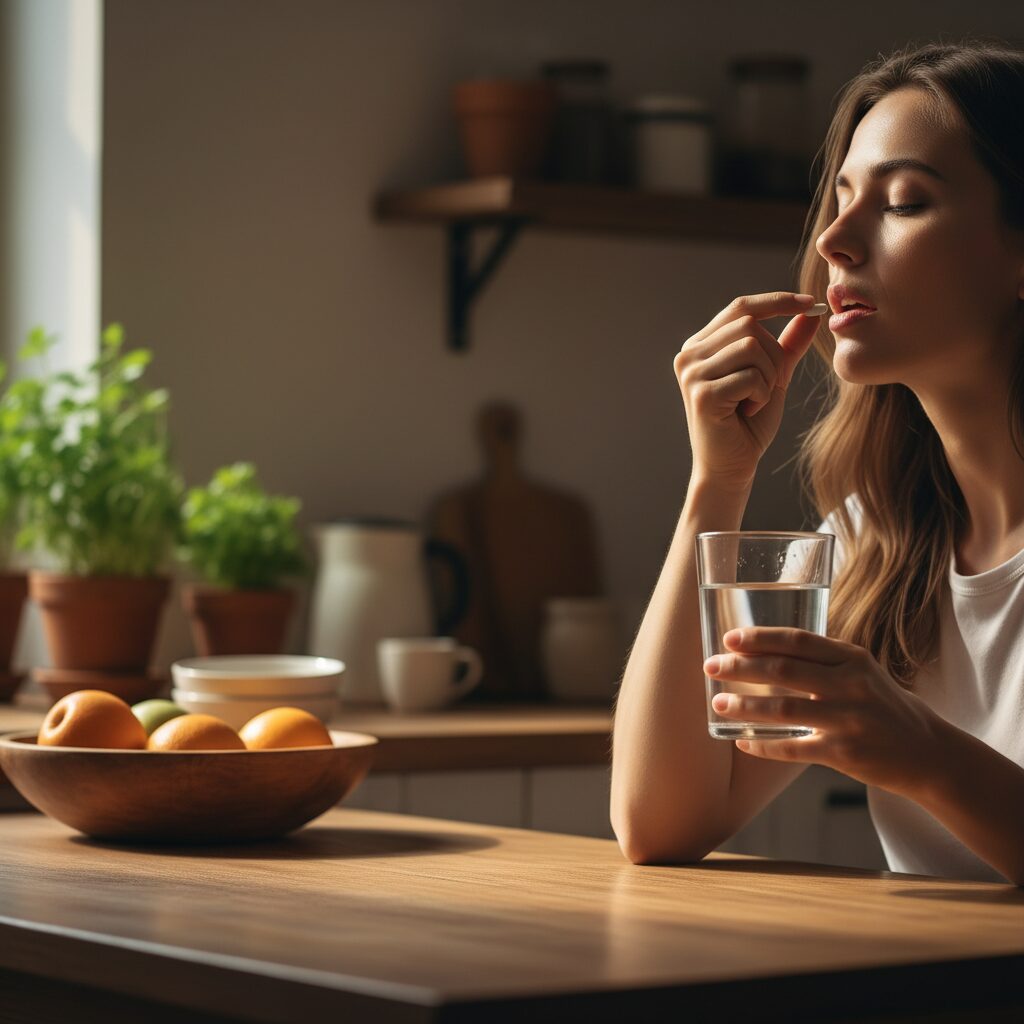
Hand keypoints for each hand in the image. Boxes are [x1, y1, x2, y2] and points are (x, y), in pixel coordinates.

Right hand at [674, 292, 821, 493]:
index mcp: (701, 345)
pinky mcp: (701, 394)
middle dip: (774, 355)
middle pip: (749, 325)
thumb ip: (787, 344)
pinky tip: (748, 411)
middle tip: (771, 386)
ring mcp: (692, 374)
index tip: (812, 304)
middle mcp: (689, 354)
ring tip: (756, 400)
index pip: (740, 307)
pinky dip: (762, 395)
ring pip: (751, 347)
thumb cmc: (748, 423)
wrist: (731, 466)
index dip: (777, 301)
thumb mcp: (773, 376)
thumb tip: (812, 312)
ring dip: (769, 376)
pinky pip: (750, 376)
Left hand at [703, 627, 941, 797]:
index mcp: (853, 658)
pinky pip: (792, 748)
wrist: (929, 752)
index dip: (760, 638)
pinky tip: (741, 739)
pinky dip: (762, 744)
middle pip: (783, 670)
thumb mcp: (862, 672)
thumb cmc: (884, 707)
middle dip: (741, 667)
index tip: (730, 638)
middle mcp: (851, 684)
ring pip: (783, 708)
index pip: (798, 640)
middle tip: (712, 666)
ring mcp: (848, 719)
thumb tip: (765, 651)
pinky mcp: (844, 753)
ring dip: (744, 705)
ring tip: (718, 702)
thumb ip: (824, 661)